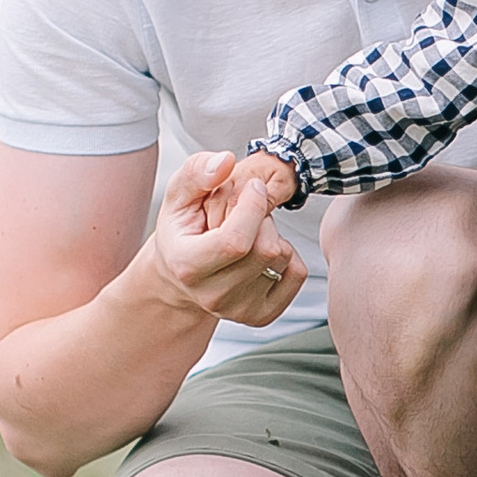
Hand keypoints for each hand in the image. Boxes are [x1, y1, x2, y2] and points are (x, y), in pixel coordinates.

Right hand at [146, 148, 307, 328]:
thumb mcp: (179, 194)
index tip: (253, 188)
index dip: (253, 207)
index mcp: (188, 266)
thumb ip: (197, 171)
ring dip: (273, 234)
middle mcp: (212, 296)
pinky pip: (297, 273)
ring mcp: (239, 310)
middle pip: (266, 249)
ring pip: (282, 258)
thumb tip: (226, 161)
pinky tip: (261, 251)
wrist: (181, 275)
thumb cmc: (183, 230)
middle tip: (245, 213)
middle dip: (262, 218)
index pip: (236, 242)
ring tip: (249, 233)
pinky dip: (287, 255)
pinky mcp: (262, 316)